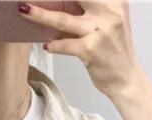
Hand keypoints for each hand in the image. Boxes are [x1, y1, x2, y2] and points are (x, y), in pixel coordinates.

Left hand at [19, 0, 142, 96]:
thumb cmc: (115, 51)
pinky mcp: (90, 50)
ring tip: (26, 11)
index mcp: (115, 1)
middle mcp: (109, 13)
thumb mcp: (111, 21)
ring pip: (62, 19)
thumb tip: (62, 1)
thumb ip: (94, 8)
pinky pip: (64, 44)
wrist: (126, 79)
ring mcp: (99, 32)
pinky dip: (54, 45)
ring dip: (40, 15)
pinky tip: (48, 45)